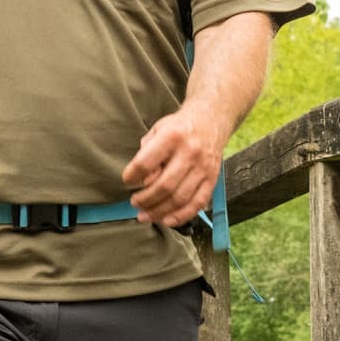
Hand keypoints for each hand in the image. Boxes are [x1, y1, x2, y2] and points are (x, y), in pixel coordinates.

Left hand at [122, 107, 223, 229]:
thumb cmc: (178, 127)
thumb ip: (146, 153)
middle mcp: (190, 153)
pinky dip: (181, 216)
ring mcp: (203, 168)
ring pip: (180, 199)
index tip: (127, 181)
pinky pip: (197, 204)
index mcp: (172, 136)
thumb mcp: (157, 130)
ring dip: (159, 212)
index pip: (146, 163)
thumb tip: (140, 181)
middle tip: (134, 203)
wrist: (210, 120)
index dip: (132, 176)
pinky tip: (166, 220)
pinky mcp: (212, 179)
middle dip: (145, 200)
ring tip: (145, 215)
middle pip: (164, 186)